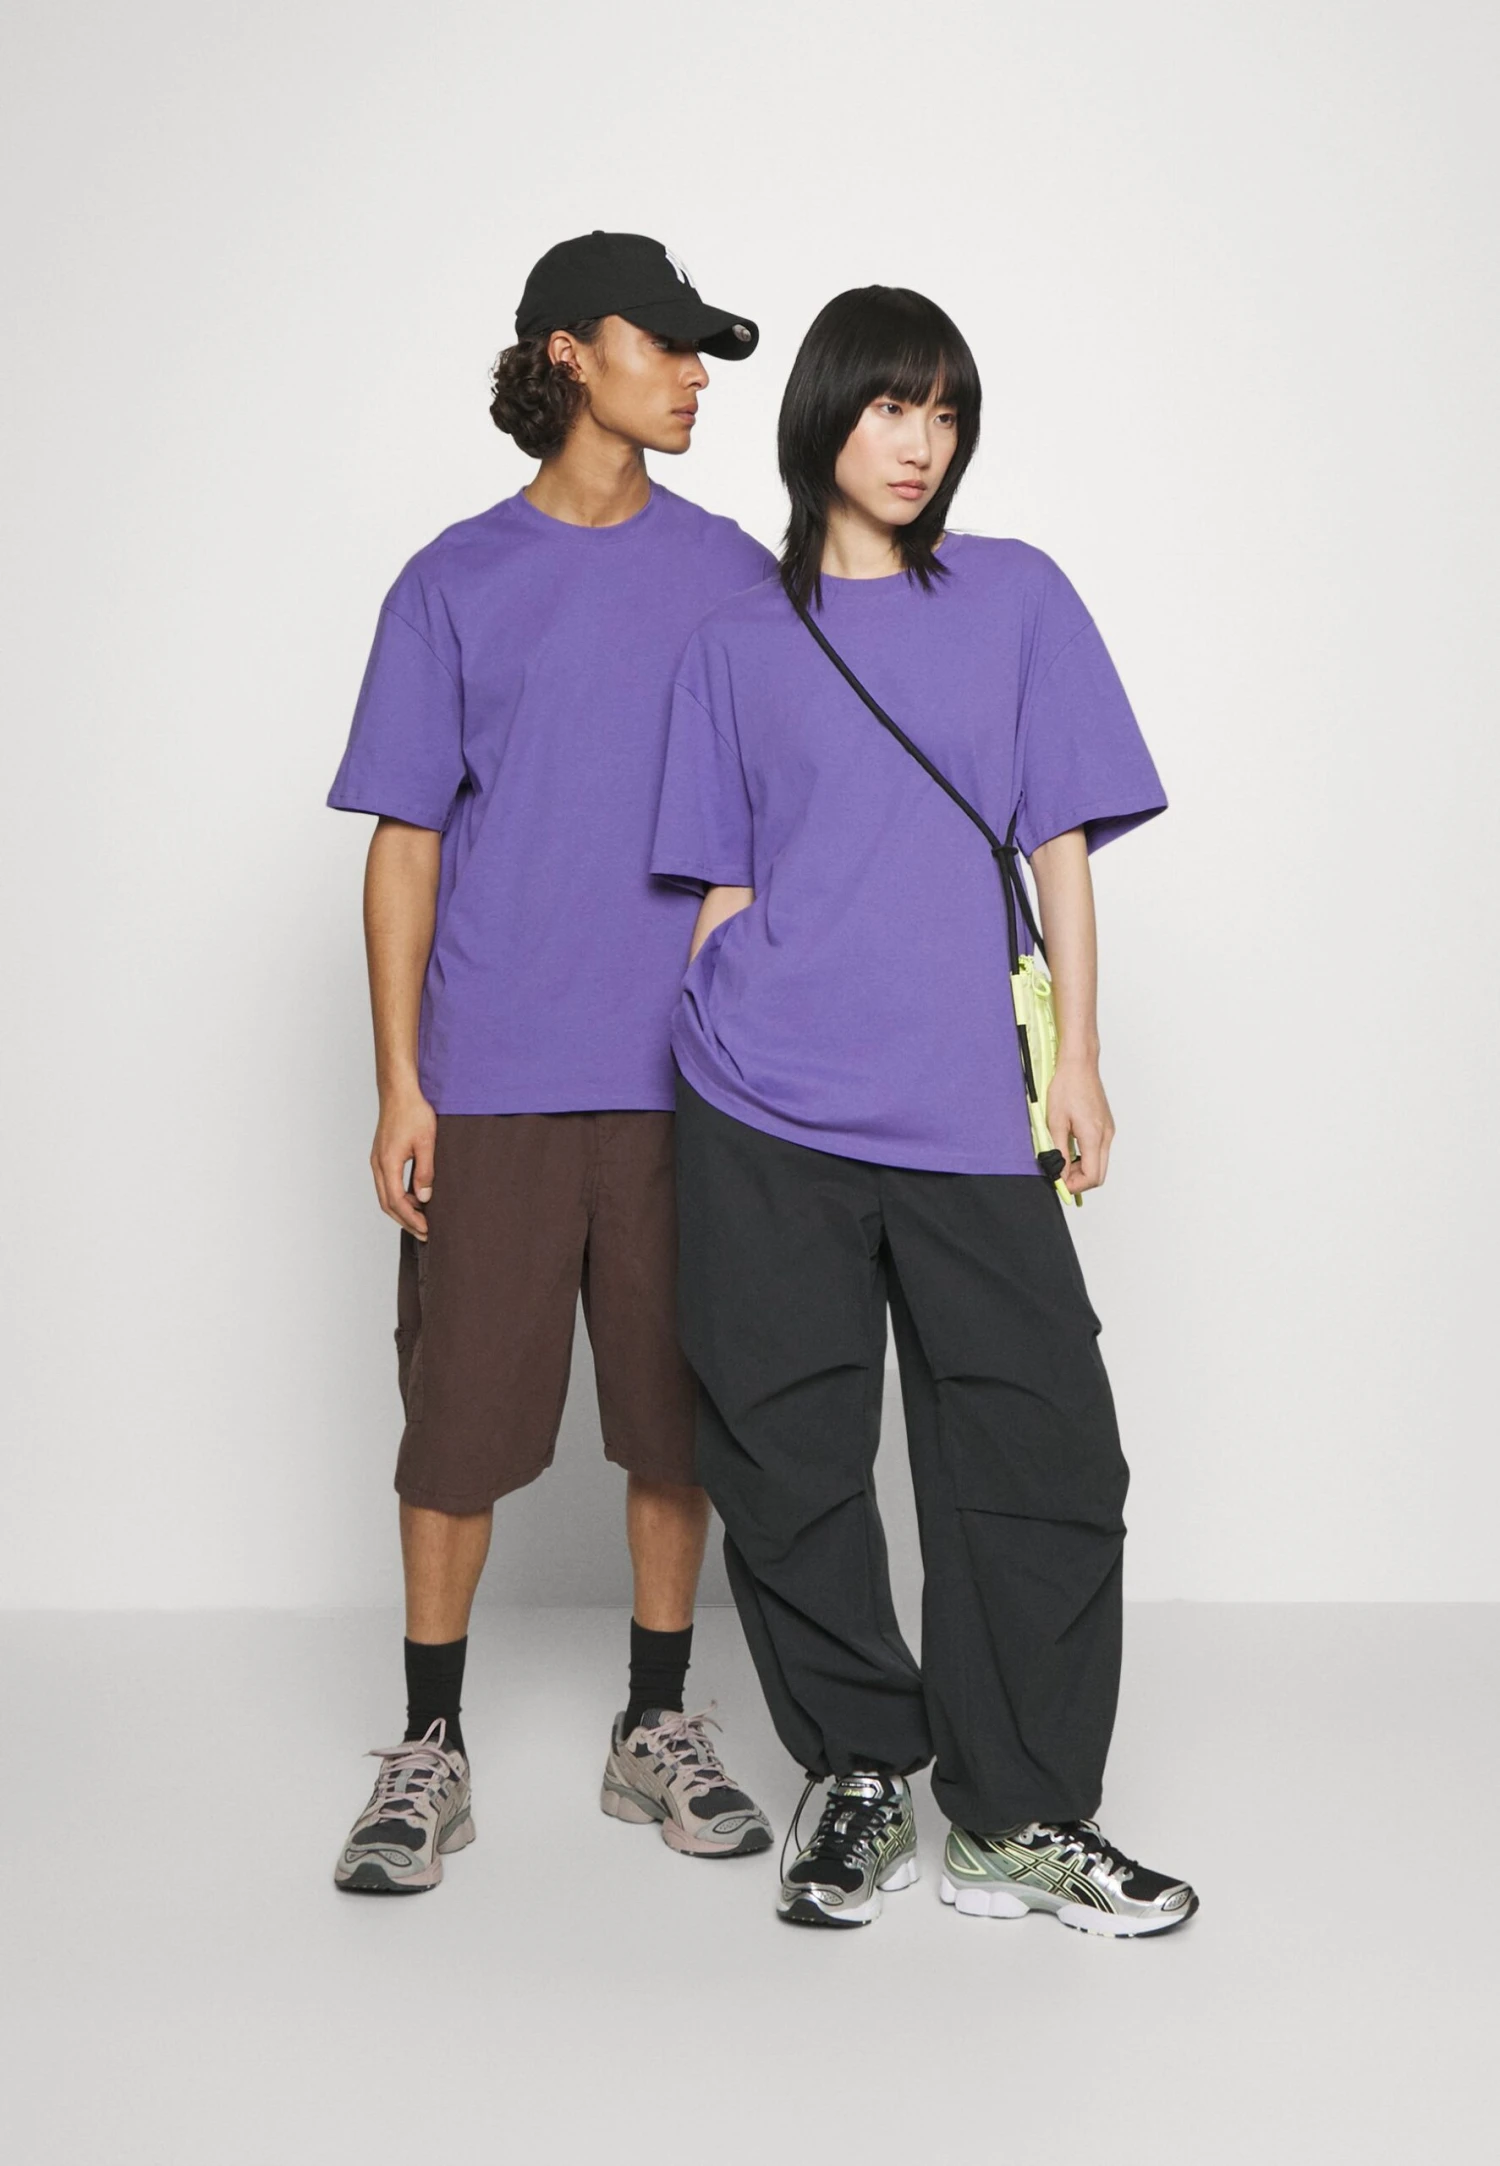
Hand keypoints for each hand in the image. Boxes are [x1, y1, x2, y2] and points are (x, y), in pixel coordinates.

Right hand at [371, 1088, 436, 1238]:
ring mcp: (378, 1160)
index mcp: (388, 1163)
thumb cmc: (414, 1112)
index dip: (411, 1218)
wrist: (399, 1091)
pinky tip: (415, 1198)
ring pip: (385, 1195)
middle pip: (387, 1203)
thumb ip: (425, 1172)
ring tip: (421, 1219)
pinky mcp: (382, 1156)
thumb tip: (424, 1198)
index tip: (426, 1229)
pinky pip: (387, 1184)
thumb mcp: (427, 1143)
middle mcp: (378, 1164)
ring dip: (402, 1210)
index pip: (397, 1201)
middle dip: (405, 1220)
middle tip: (424, 1233)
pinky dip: (399, 1196)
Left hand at [1046, 1056, 1114, 1196]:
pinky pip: (1099, 1150)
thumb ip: (1058, 1150)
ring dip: (1082, 1168)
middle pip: (1099, 1174)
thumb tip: (1058, 1172)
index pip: (1092, 1176)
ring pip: (1100, 1163)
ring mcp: (1108, 1131)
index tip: (1059, 1183)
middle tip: (1059, 1174)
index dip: (1075, 1186)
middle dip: (1079, 1180)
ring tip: (1061, 1159)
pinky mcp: (1106, 1126)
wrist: (1079, 1065)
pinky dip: (1086, 1156)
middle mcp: (1106, 1135)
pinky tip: (1070, 1147)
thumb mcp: (1055, 1122)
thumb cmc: (1066, 1087)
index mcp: (1094, 1136)